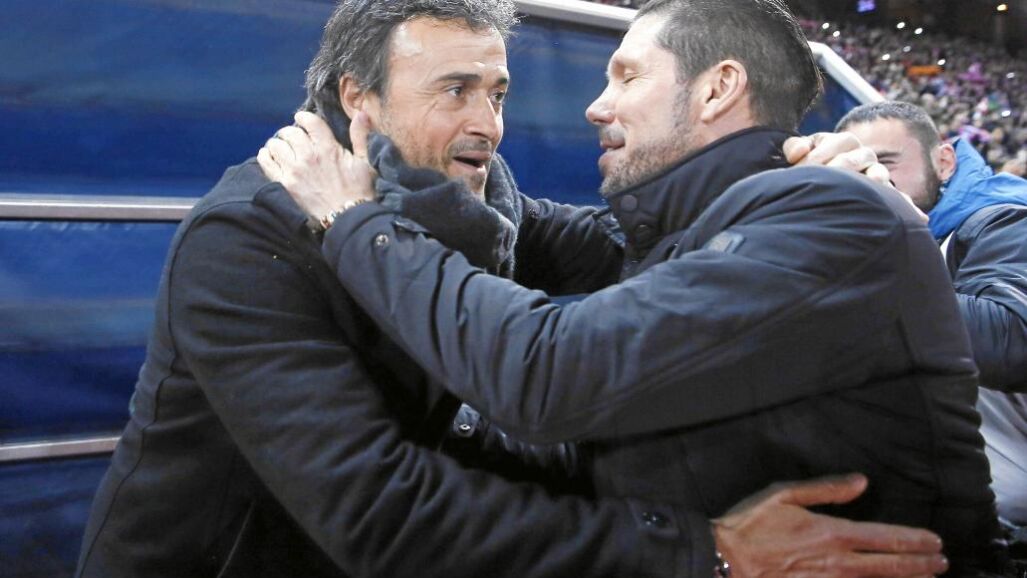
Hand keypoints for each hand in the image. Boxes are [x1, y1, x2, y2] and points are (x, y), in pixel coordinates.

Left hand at [258, 110, 375, 220]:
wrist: (348, 219)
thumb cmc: (360, 192)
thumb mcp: (366, 162)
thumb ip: (360, 137)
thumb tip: (361, 113)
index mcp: (328, 147)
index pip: (309, 121)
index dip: (303, 118)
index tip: (302, 120)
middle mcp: (308, 156)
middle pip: (289, 132)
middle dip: (291, 132)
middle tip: (293, 139)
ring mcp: (294, 170)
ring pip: (276, 145)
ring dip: (278, 144)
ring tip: (282, 149)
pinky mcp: (284, 185)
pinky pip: (266, 162)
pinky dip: (265, 156)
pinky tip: (269, 157)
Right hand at [713, 474, 947, 577]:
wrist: (724, 560)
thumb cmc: (750, 524)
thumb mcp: (783, 494)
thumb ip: (826, 488)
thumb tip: (861, 482)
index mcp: (831, 532)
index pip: (884, 538)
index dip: (913, 541)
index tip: (935, 542)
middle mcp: (837, 562)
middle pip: (888, 566)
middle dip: (919, 565)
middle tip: (942, 563)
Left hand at [784, 132, 927, 222]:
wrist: (813, 194)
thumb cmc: (804, 171)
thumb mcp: (798, 156)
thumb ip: (796, 148)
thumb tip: (797, 153)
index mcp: (843, 145)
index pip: (840, 141)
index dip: (822, 151)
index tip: (802, 165)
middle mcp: (861, 157)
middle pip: (860, 156)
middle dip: (841, 166)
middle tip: (825, 177)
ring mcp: (873, 176)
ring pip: (879, 175)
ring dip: (876, 180)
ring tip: (873, 183)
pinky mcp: (881, 197)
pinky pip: (898, 200)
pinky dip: (906, 207)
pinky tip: (919, 218)